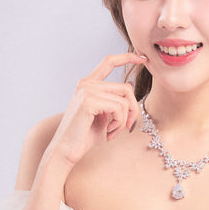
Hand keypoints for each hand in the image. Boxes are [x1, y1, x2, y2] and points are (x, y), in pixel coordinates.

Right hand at [47, 53, 147, 168]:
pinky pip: (119, 108)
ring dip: (124, 121)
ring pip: (125, 100)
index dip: (127, 57)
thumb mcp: (103, 115)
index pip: (109, 62)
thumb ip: (113, 101)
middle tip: (127, 127)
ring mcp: (87, 91)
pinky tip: (108, 133)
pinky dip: (119, 124)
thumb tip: (129, 85)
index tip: (143, 59)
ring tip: (112, 133)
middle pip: (126, 88)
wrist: (65, 151)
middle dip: (133, 110)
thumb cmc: (84, 136)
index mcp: (88, 84)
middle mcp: (86, 84)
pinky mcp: (89, 101)